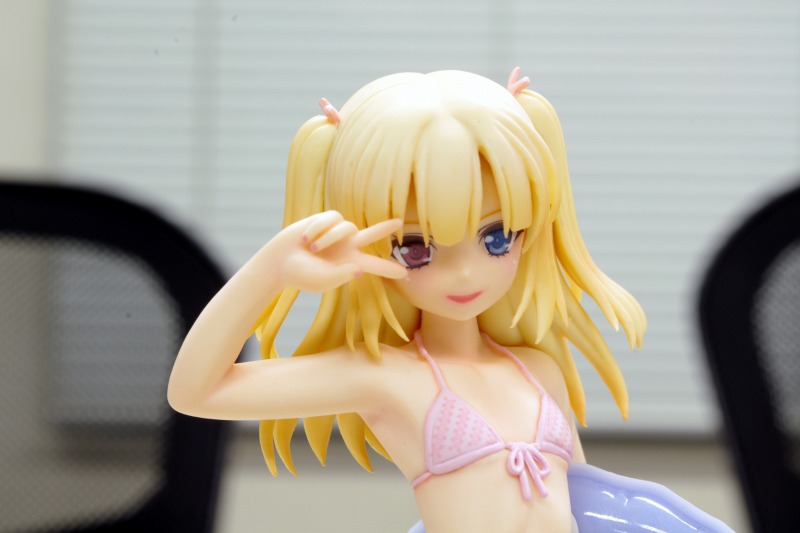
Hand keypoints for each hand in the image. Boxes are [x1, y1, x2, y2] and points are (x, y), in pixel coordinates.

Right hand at [275, 211, 406, 292]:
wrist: (279, 261)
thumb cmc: (301, 275)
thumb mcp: (323, 281)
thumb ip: (342, 276)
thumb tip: (360, 268)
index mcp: (351, 264)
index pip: (375, 266)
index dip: (390, 269)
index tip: (405, 273)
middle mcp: (347, 247)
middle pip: (371, 234)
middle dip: (384, 228)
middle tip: (399, 222)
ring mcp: (336, 233)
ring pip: (348, 227)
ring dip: (330, 237)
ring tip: (312, 247)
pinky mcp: (325, 220)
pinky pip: (332, 218)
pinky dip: (319, 228)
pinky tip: (305, 238)